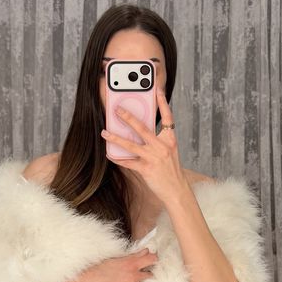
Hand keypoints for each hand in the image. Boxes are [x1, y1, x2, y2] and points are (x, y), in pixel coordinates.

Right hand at [56, 248, 157, 281]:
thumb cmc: (96, 271)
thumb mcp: (114, 260)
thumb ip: (133, 256)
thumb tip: (146, 251)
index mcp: (131, 264)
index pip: (152, 259)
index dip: (154, 259)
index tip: (152, 261)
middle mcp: (134, 277)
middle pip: (152, 275)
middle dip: (148, 274)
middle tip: (142, 274)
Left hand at [101, 88, 188, 203]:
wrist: (177, 190)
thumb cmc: (171, 170)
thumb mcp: (169, 152)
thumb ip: (157, 140)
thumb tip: (138, 131)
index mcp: (170, 140)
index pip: (168, 118)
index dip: (163, 103)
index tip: (157, 90)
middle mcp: (162, 147)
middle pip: (143, 128)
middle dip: (128, 117)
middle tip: (117, 109)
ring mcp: (154, 158)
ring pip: (131, 145)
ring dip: (116, 138)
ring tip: (105, 132)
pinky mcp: (146, 169)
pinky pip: (128, 162)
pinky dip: (118, 158)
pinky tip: (109, 153)